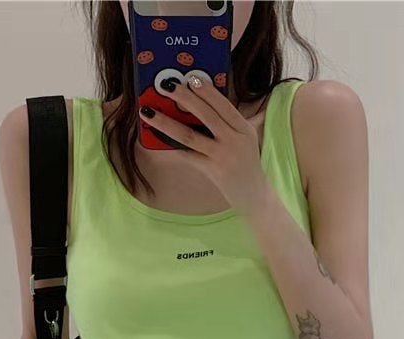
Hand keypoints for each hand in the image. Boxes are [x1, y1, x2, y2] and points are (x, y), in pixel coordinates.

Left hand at [139, 75, 269, 215]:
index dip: (206, 90)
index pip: (223, 104)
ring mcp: (223, 156)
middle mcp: (235, 139)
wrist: (255, 196)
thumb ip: (230, 122)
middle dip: (184, 98)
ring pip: (190, 135)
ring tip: (148, 112)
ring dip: (166, 122)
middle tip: (166, 85)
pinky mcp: (213, 171)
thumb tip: (201, 103)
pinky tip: (156, 139)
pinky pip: (187, 155)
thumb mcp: (246, 138)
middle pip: (206, 114)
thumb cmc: (246, 164)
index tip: (190, 77)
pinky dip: (172, 146)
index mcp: (243, 127)